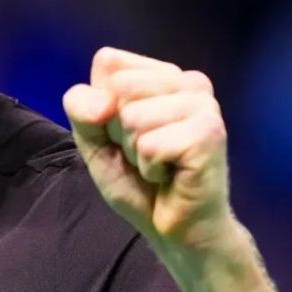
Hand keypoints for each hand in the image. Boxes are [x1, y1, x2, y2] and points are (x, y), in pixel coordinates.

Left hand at [63, 47, 244, 274]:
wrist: (174, 228)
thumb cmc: (139, 181)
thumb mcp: (93, 140)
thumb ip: (82, 108)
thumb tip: (105, 101)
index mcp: (162, 74)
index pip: (108, 63)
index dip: (102, 106)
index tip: (126, 134)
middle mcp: (188, 81)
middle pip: (119, 87)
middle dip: (119, 130)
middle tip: (146, 153)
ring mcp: (203, 104)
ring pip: (134, 116)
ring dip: (137, 153)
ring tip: (160, 164)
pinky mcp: (209, 132)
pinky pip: (151, 145)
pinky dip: (151, 168)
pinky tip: (172, 175)